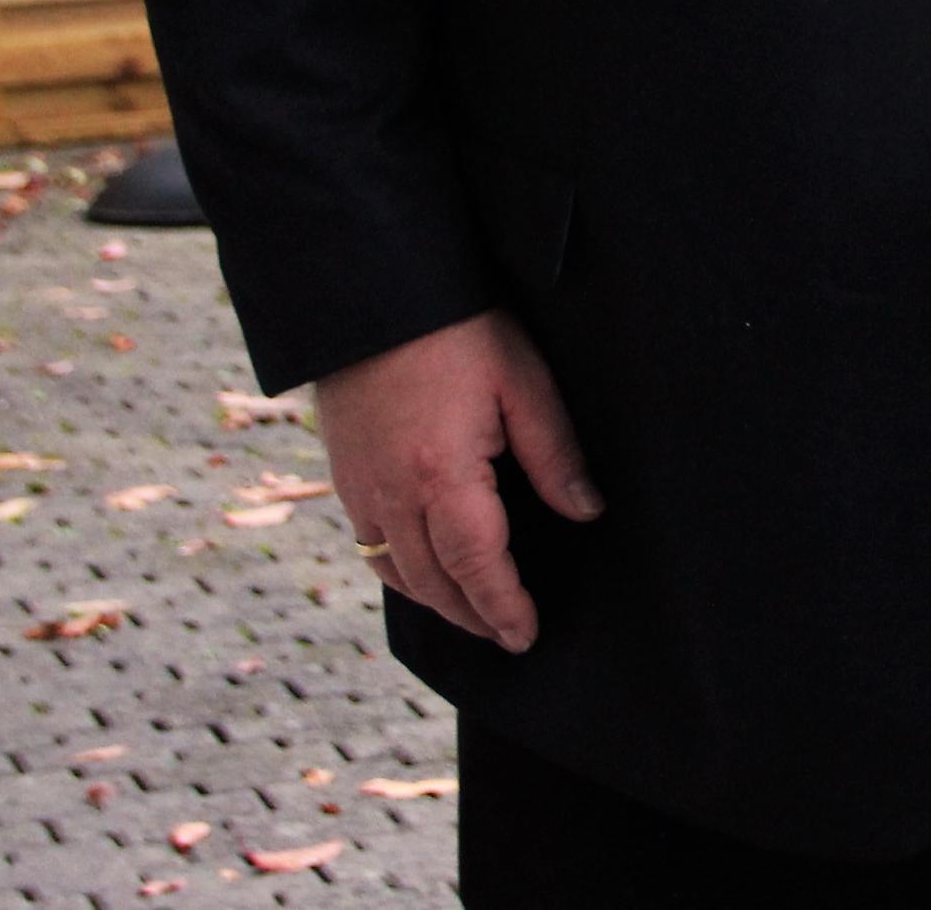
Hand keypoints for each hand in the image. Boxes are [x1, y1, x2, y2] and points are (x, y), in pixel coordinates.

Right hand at [315, 308, 600, 652]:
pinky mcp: (343, 476)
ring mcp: (359, 489)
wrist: (372, 295)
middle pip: (434, 583)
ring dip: (438, 602)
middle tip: (510, 636)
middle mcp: (392, 495)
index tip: (528, 635)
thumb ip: (554, 454)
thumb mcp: (521, 381)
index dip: (504, 607)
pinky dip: (401, 574)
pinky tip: (426, 573)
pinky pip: (370, 547)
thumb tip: (587, 512)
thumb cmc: (455, 329)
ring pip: (397, 573)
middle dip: (474, 616)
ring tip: (476, 615)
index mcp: (441, 476)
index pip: (476, 566)